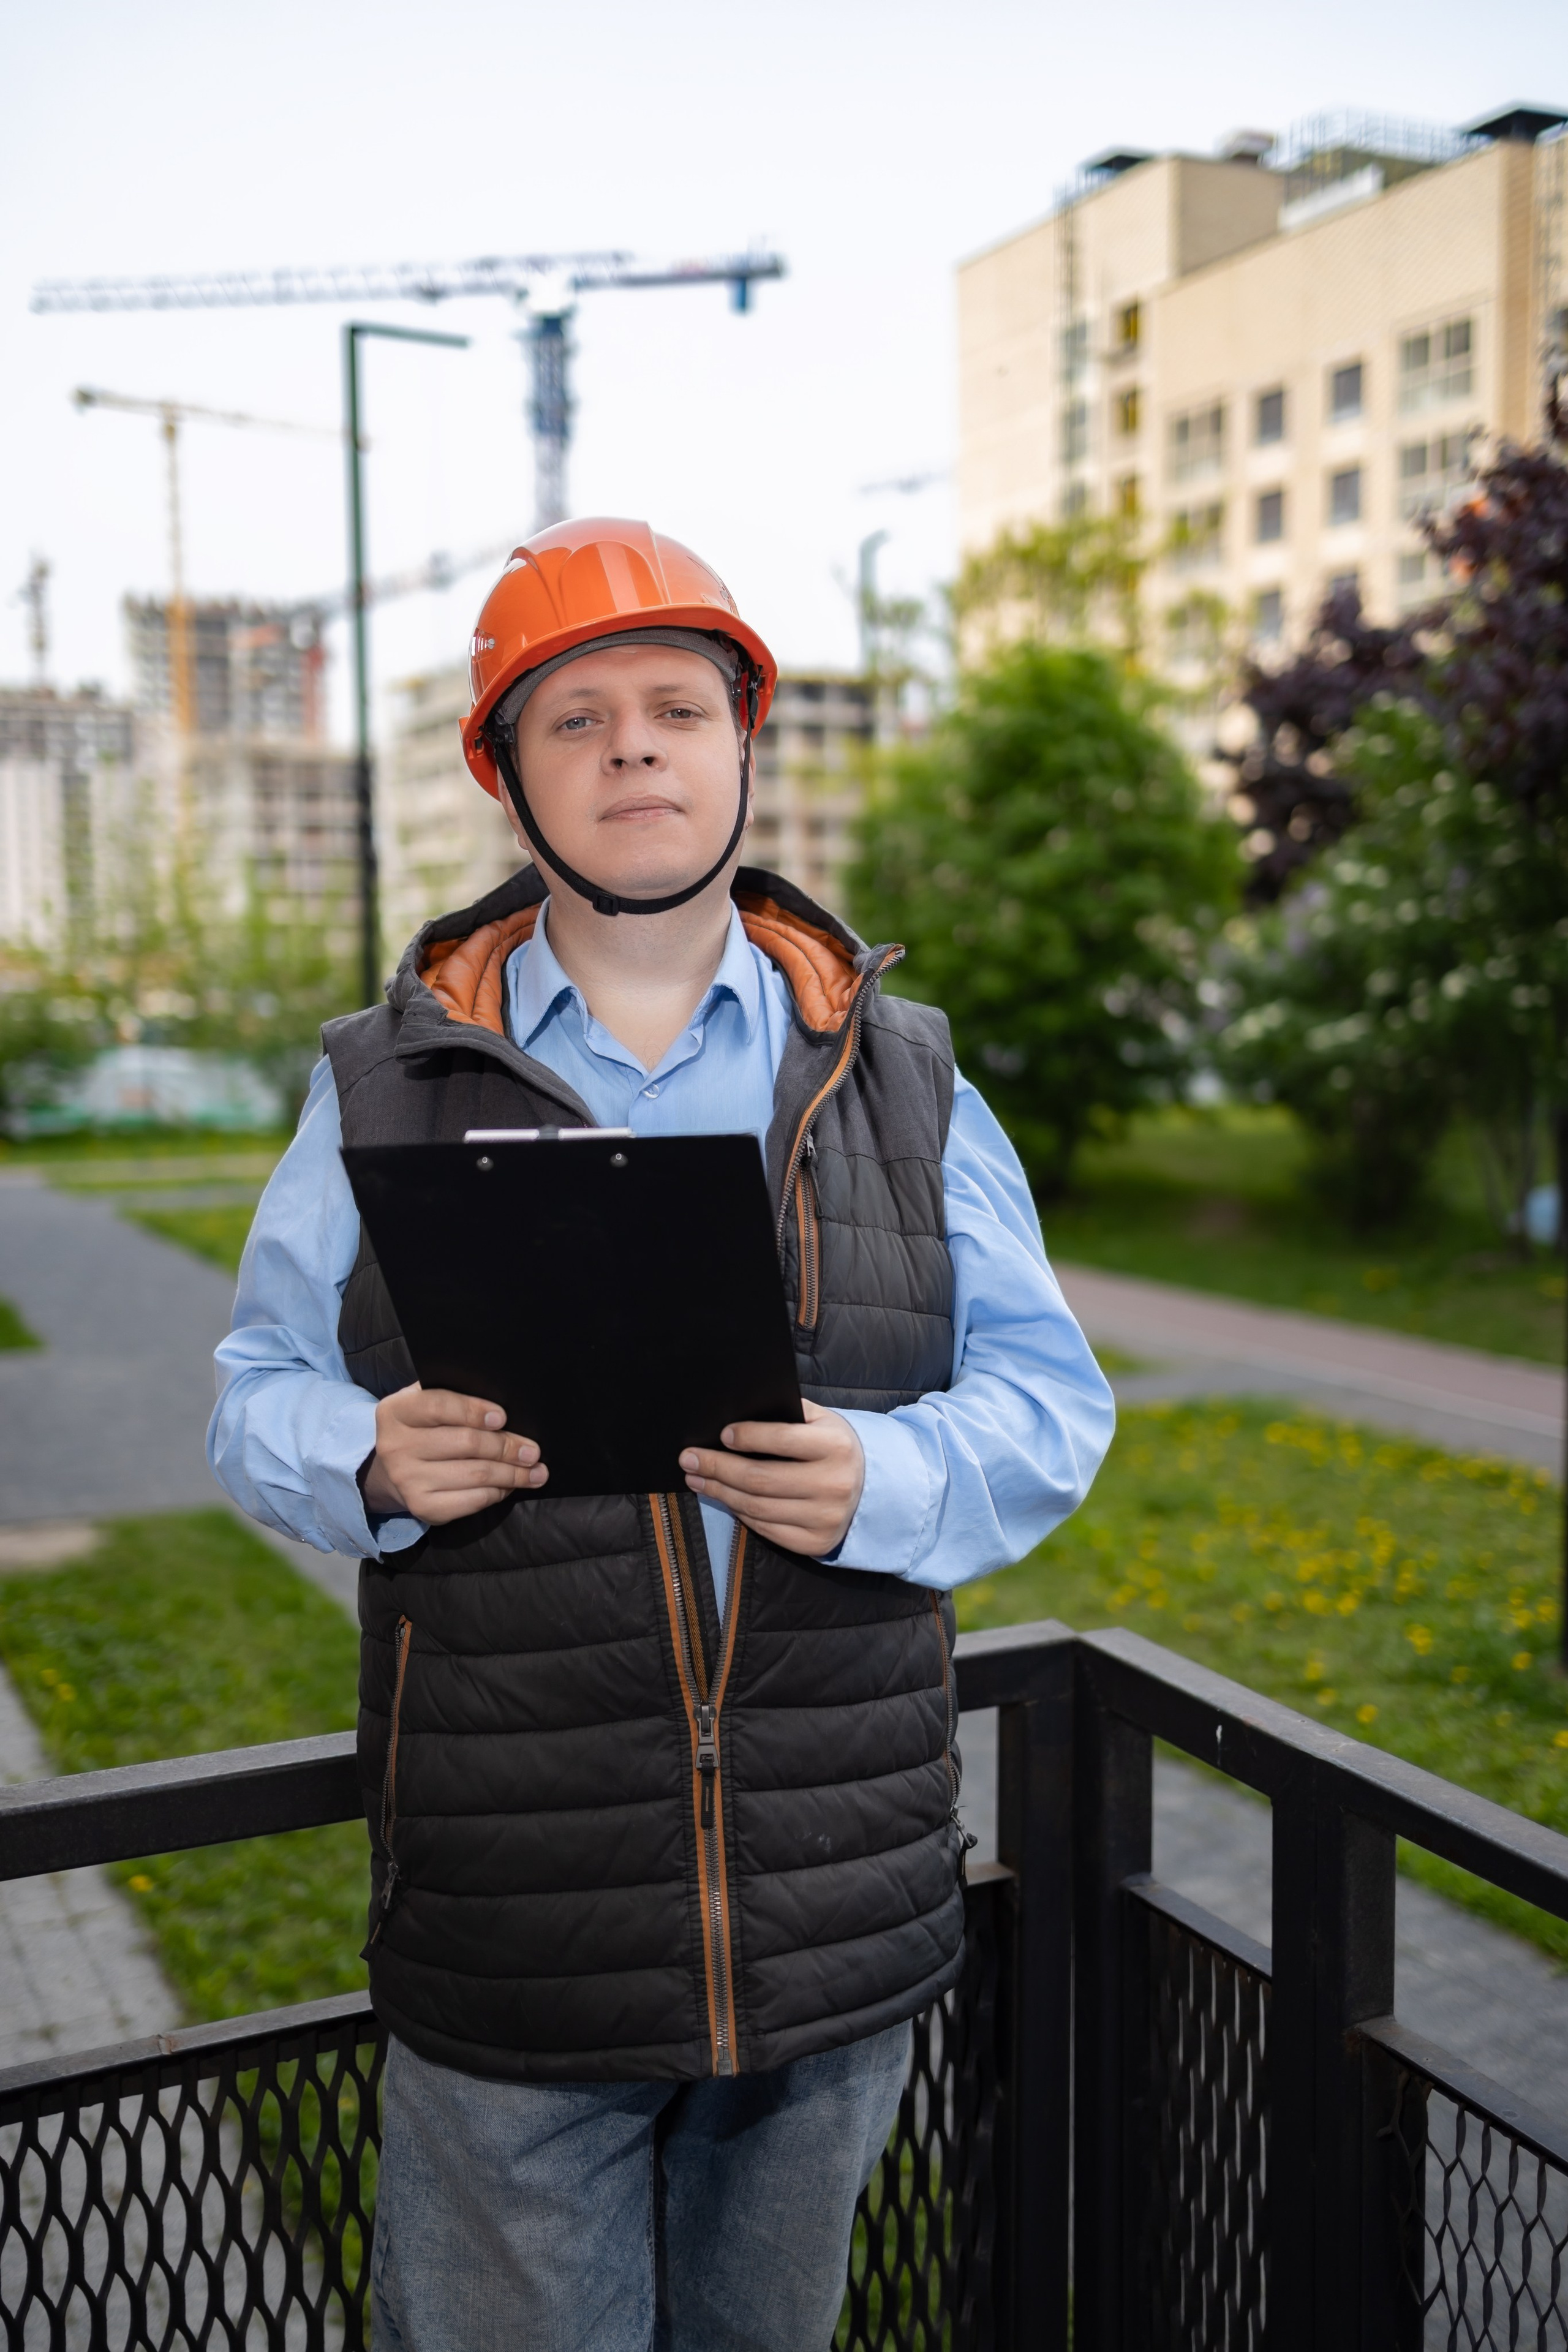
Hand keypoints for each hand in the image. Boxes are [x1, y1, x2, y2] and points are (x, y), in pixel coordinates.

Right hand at [361, 1383, 547, 1525]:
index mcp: (396, 1411)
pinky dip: (497, 1492)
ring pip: (475, 1474)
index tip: (502, 1417)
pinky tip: (510, 1486)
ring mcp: (407, 1480)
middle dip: (506, 1447)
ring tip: (535, 1471)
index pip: (438, 1406)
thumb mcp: (427, 1402)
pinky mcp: (422, 1507)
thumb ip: (456, 1396)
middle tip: (533, 1451)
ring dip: (512, 1473)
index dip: (474, 1411)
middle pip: (465, 1443)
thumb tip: (503, 1413)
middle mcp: (395, 1446)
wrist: (394, 1469)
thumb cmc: (424, 1428)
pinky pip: (471, 1500)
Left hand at [680, 1400, 864, 1557]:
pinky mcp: (816, 1542)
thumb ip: (787, 1414)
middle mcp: (833, 1484)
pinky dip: (740, 1513)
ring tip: (697, 1478)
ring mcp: (825, 1517)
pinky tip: (725, 1498)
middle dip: (717, 1467)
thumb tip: (735, 1416)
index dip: (747, 1436)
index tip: (721, 1435)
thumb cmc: (832, 1447)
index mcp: (835, 1446)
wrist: (869, 1488)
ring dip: (720, 1492)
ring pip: (757, 1507)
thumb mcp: (821, 1421)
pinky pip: (766, 1529)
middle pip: (760, 1478)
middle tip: (688, 1459)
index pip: (782, 1439)